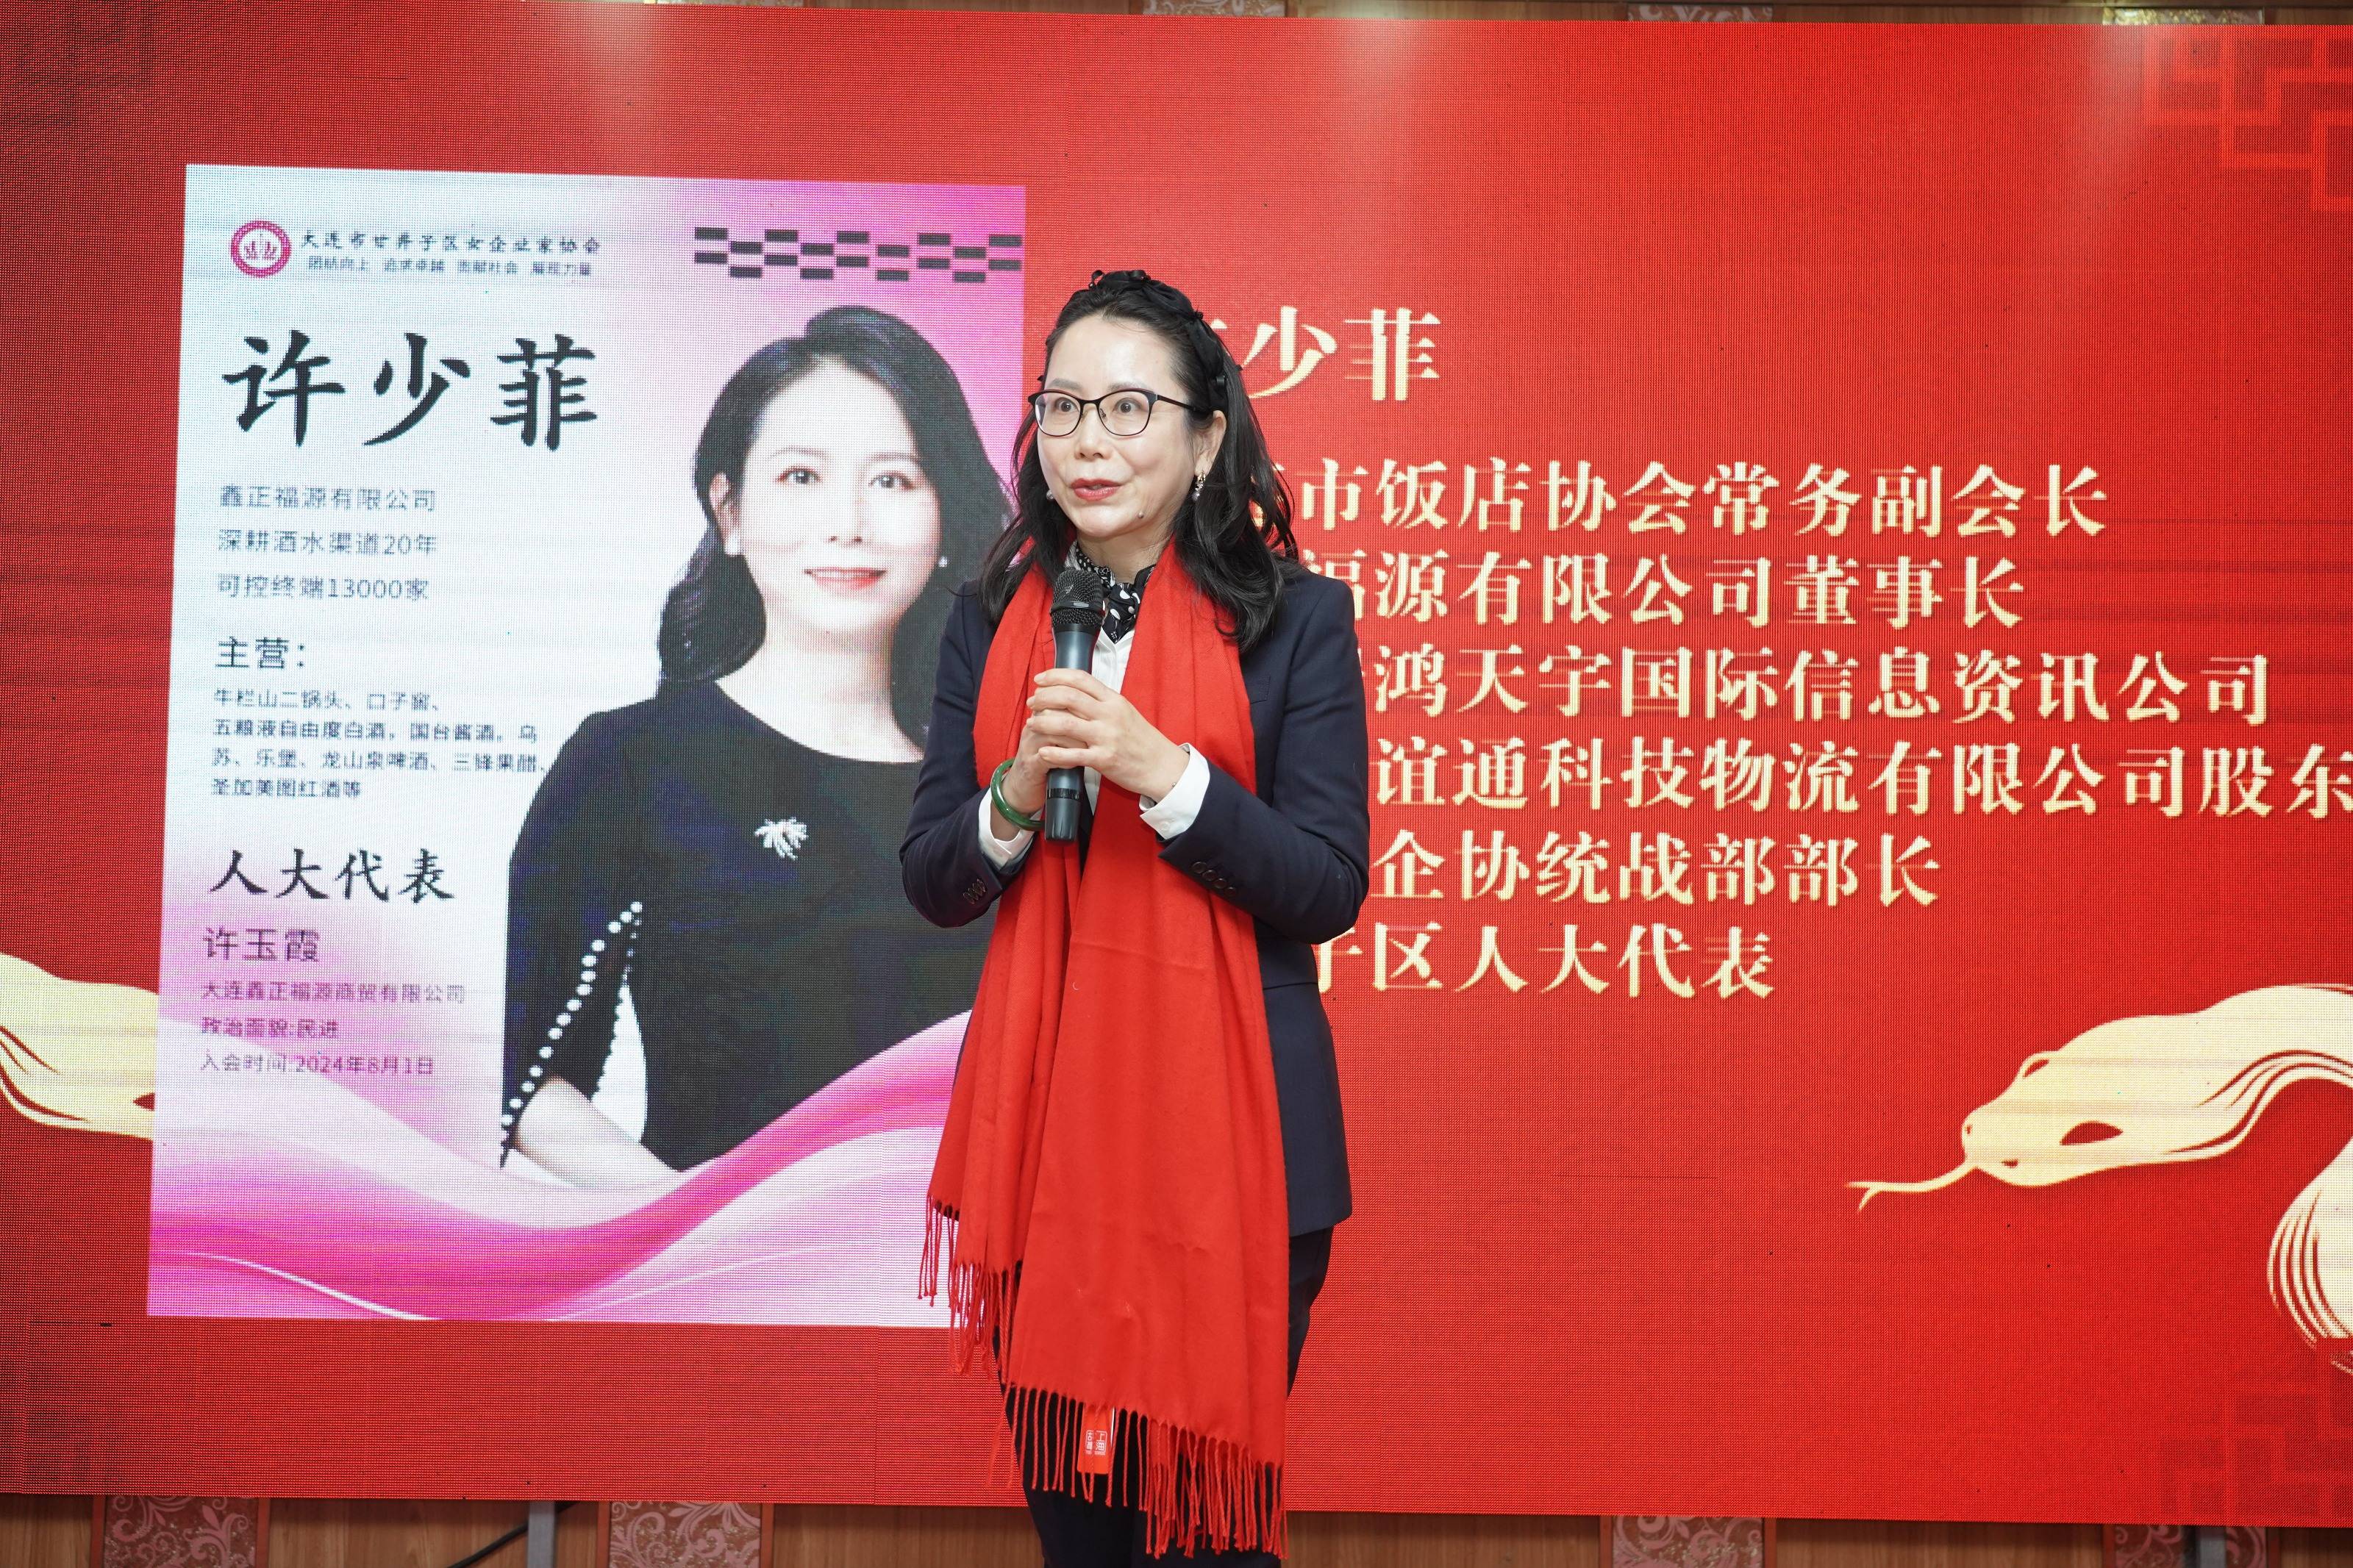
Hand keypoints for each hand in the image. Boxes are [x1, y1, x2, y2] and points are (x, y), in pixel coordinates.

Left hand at [1010, 668, 1188, 805]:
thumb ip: (1102, 701)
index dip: (1055, 676)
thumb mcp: (1125, 711)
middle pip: (1068, 697)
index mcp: (1113, 700)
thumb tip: (1076, 690)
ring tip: (1032, 723)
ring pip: (1065, 724)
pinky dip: (1054, 753)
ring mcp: (1107, 737)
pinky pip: (1073, 755)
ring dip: (1043, 722)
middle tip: (1032, 702)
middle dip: (1044, 697)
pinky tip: (1042, 751)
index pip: (1080, 679)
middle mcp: (1109, 715)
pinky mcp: (1104, 759)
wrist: (1162, 766)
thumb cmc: (1142, 740)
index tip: (1040, 680)